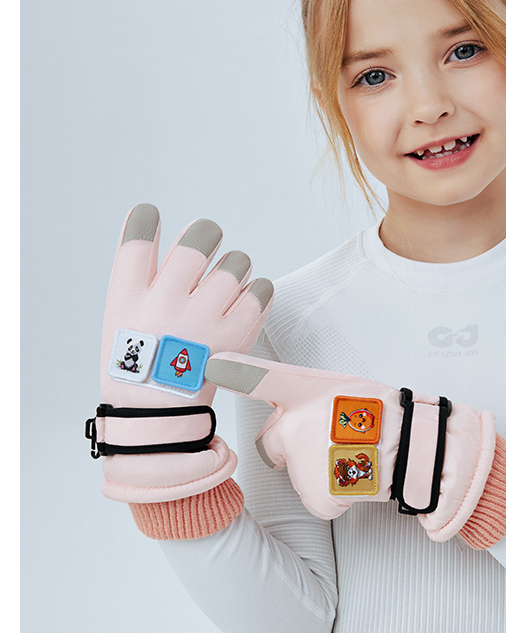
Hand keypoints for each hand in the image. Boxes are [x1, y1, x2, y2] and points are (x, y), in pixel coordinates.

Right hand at [87, 204, 272, 502]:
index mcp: (128, 300)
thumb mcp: (119, 320)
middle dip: (206, 234)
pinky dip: (258, 291)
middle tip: (208, 240)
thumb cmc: (139, 367)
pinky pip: (260, 292)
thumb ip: (138, 278)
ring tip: (228, 281)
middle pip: (197, 243)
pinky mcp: (234, 337)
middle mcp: (165, 305)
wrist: (159, 419)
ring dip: (236, 266)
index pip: (136, 243)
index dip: (145, 220)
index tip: (150, 213)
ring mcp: (201, 320)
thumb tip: (158, 228)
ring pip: (236, 264)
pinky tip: (246, 299)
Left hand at [205, 352, 496, 541]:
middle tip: (332, 442)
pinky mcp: (317, 491)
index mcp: (309, 389)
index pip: (262, 376)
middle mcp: (300, 421)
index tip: (206, 365)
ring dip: (321, 474)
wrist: (427, 449)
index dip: (231, 371)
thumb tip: (286, 413)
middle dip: (290, 447)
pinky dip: (337, 499)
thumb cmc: (391, 415)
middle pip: (271, 441)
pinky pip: (319, 501)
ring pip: (298, 474)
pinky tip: (361, 481)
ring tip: (357, 460)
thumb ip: (310, 397)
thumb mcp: (349, 388)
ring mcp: (306, 458)